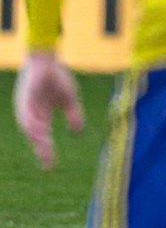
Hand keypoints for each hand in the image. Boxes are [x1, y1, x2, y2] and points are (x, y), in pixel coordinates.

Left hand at [14, 52, 84, 168]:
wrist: (47, 60)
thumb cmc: (57, 78)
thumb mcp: (69, 100)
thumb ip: (74, 116)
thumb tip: (78, 132)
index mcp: (41, 116)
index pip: (42, 138)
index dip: (46, 152)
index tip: (50, 167)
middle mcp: (31, 114)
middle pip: (35, 136)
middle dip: (42, 149)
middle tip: (48, 164)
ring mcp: (26, 106)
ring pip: (28, 127)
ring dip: (37, 138)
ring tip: (45, 148)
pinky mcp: (25, 97)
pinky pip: (26, 113)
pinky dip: (33, 123)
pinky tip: (41, 130)